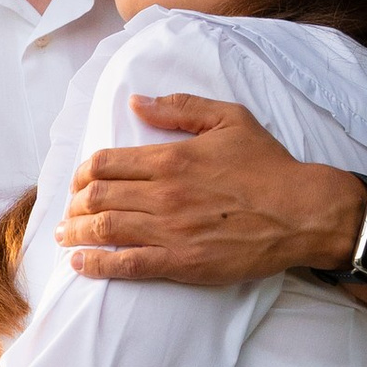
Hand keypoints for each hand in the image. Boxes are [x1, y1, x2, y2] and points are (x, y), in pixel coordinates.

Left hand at [58, 93, 361, 284]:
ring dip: (75, 232)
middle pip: (97, 196)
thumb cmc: (269, 165)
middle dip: (75, 203)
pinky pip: (126, 264)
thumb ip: (180, 109)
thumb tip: (136, 102)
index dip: (85, 171)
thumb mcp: (230, 119)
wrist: (301, 212)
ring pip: (104, 228)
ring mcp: (169, 230)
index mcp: (171, 158)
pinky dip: (96, 264)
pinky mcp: (180, 262)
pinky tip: (79, 264)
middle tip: (68, 210)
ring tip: (64, 236)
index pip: (107, 162)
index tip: (81, 180)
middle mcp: (164, 193)